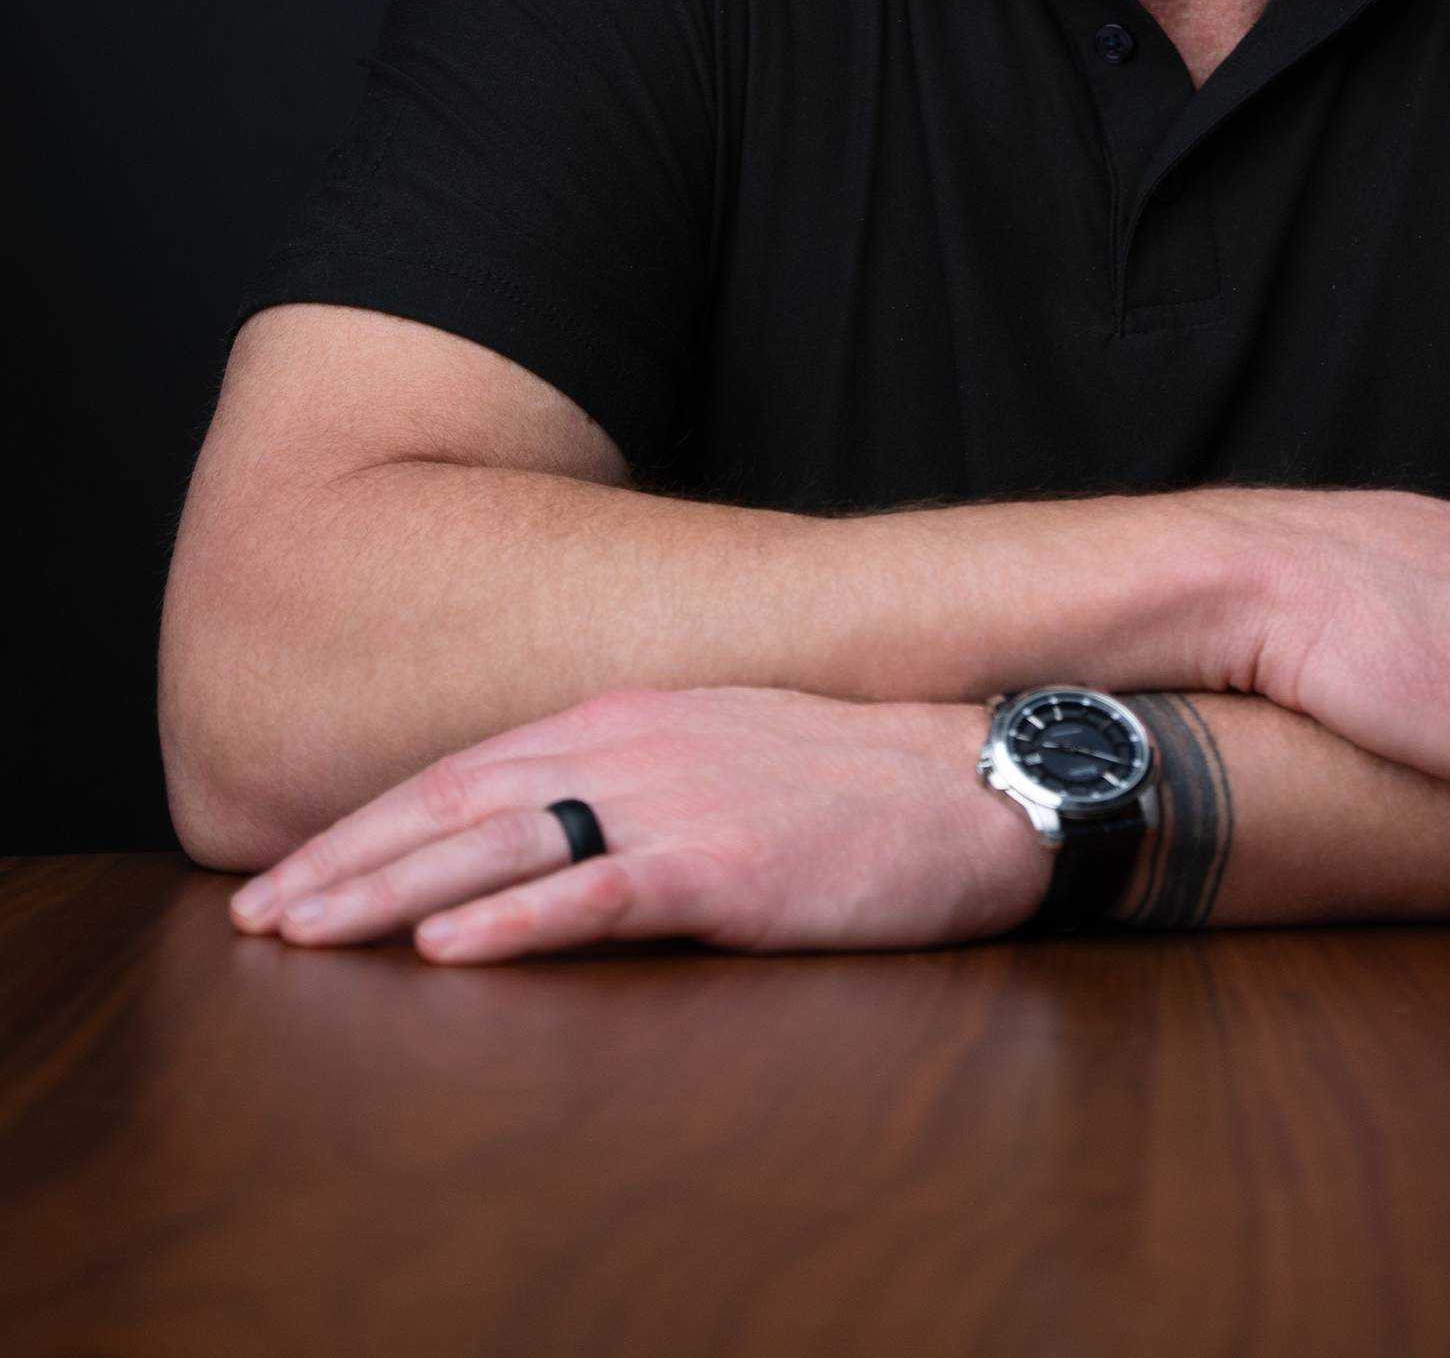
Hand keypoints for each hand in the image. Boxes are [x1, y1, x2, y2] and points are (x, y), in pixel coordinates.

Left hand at [225, 688, 1050, 963]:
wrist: (979, 778)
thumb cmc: (856, 784)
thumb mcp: (722, 755)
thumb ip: (626, 781)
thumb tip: (532, 837)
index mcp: (630, 715)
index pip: (465, 772)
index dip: (367, 826)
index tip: (286, 878)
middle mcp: (636, 741)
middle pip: (456, 804)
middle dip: (344, 863)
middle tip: (254, 918)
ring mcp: (678, 798)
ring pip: (501, 845)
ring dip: (391, 895)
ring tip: (307, 934)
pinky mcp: (726, 866)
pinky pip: (599, 894)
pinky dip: (515, 922)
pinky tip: (451, 951)